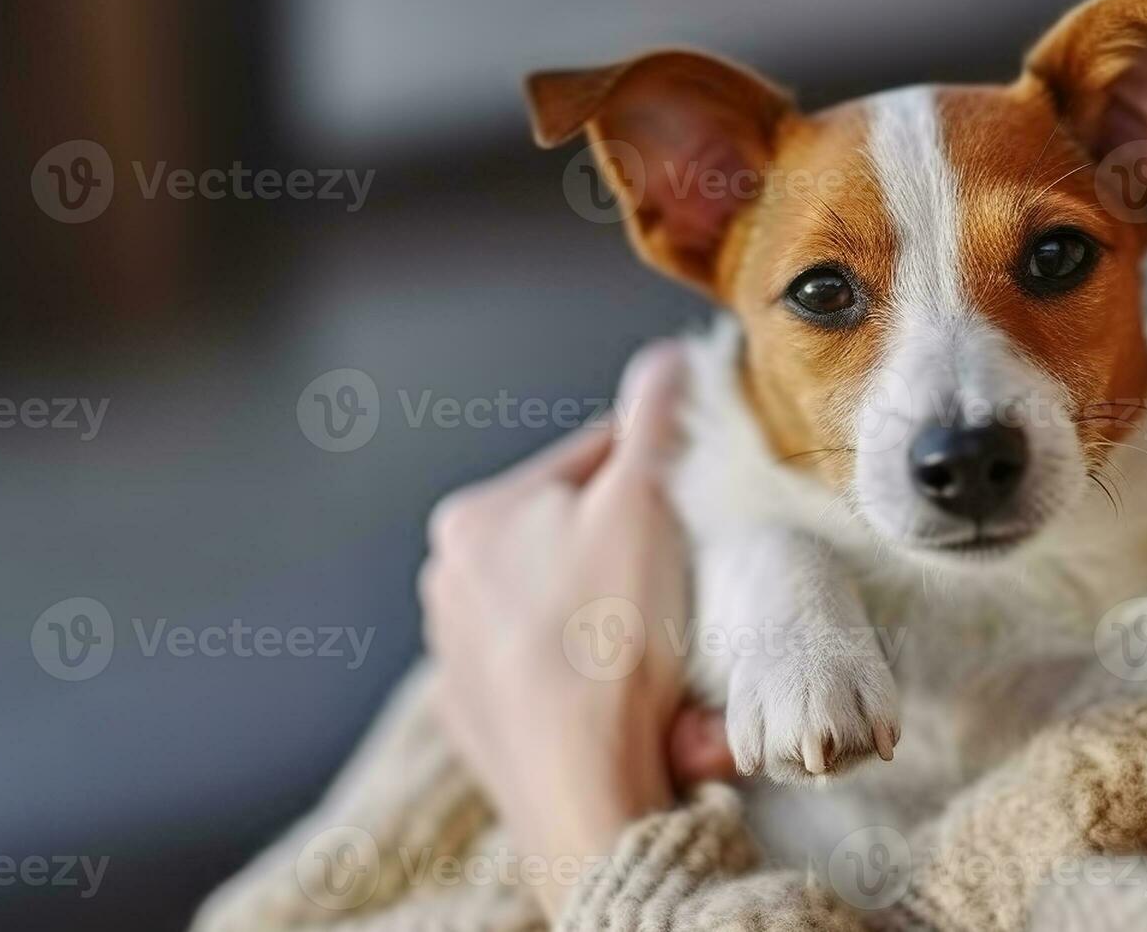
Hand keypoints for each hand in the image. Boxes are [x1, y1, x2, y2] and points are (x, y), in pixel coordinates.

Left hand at [419, 342, 733, 915]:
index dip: (656, 469)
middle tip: (690, 577)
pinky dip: (591, 670)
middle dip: (634, 549)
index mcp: (476, 516)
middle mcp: (449, 583)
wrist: (586, 788)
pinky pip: (551, 671)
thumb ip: (657, 418)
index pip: (588, 460)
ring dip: (615, 611)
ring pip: (562, 605)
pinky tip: (634, 690)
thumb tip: (672, 358)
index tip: (698, 495)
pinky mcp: (481, 721)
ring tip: (671, 640)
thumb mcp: (645, 501)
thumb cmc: (611, 638)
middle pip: (573, 536)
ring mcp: (458, 657)